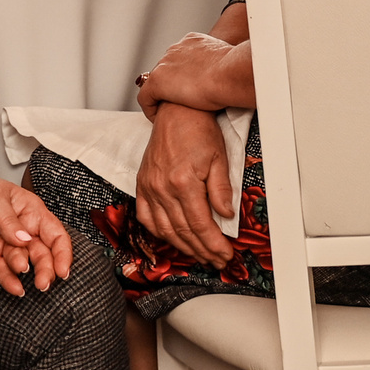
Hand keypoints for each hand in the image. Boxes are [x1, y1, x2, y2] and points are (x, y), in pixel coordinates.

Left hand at [0, 167, 73, 295]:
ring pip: (23, 263)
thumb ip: (8, 220)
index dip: (62, 252)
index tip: (63, 270)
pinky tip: (15, 289)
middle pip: (42, 253)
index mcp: (30, 212)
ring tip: (21, 271)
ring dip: (24, 270)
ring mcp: (7, 245)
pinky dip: (9, 281)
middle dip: (46, 269)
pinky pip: (2, 271)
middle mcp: (22, 231)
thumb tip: (25, 239)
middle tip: (44, 283)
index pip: (55, 234)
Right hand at [133, 105, 235, 266]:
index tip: (225, 254)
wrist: (176, 110)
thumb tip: (226, 216)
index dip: (213, 243)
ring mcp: (150, 186)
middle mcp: (162, 187)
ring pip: (164, 228)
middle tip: (217, 259)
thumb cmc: (198, 129)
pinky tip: (171, 238)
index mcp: (183, 181)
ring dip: (183, 246)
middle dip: (202, 250)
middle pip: (183, 231)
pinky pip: (146, 216)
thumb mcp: (219, 158)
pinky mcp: (143, 183)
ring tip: (200, 254)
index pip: (200, 224)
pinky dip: (159, 232)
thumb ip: (221, 190)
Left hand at [136, 32, 240, 113]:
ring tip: (171, 114)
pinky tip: (158, 120)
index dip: (184, 76)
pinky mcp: (157, 81)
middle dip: (172, 86)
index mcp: (193, 41)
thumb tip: (232, 74)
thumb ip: (224, 66)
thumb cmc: (237, 71)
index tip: (191, 90)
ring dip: (162, 98)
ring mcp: (165, 64)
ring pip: (156, 83)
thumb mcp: (230, 62)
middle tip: (181, 105)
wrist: (231, 73)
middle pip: (167, 69)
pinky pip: (146, 97)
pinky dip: (150, 109)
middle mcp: (177, 49)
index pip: (182, 59)